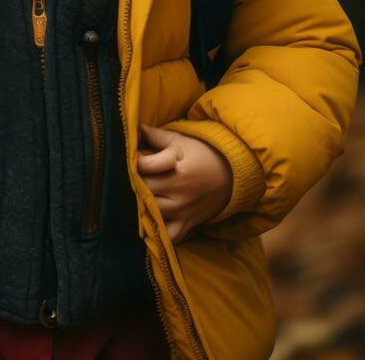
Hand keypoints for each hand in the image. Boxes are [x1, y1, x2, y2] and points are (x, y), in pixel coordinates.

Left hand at [136, 124, 232, 243]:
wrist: (231, 177)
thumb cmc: (203, 155)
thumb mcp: (182, 141)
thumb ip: (157, 136)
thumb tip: (137, 128)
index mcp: (177, 168)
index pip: (144, 165)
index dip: (134, 160)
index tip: (135, 156)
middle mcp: (179, 192)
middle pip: (143, 189)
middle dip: (134, 180)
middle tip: (135, 174)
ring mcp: (183, 211)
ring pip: (149, 212)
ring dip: (140, 203)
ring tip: (140, 193)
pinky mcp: (187, 224)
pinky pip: (168, 236)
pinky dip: (158, 232)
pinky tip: (151, 219)